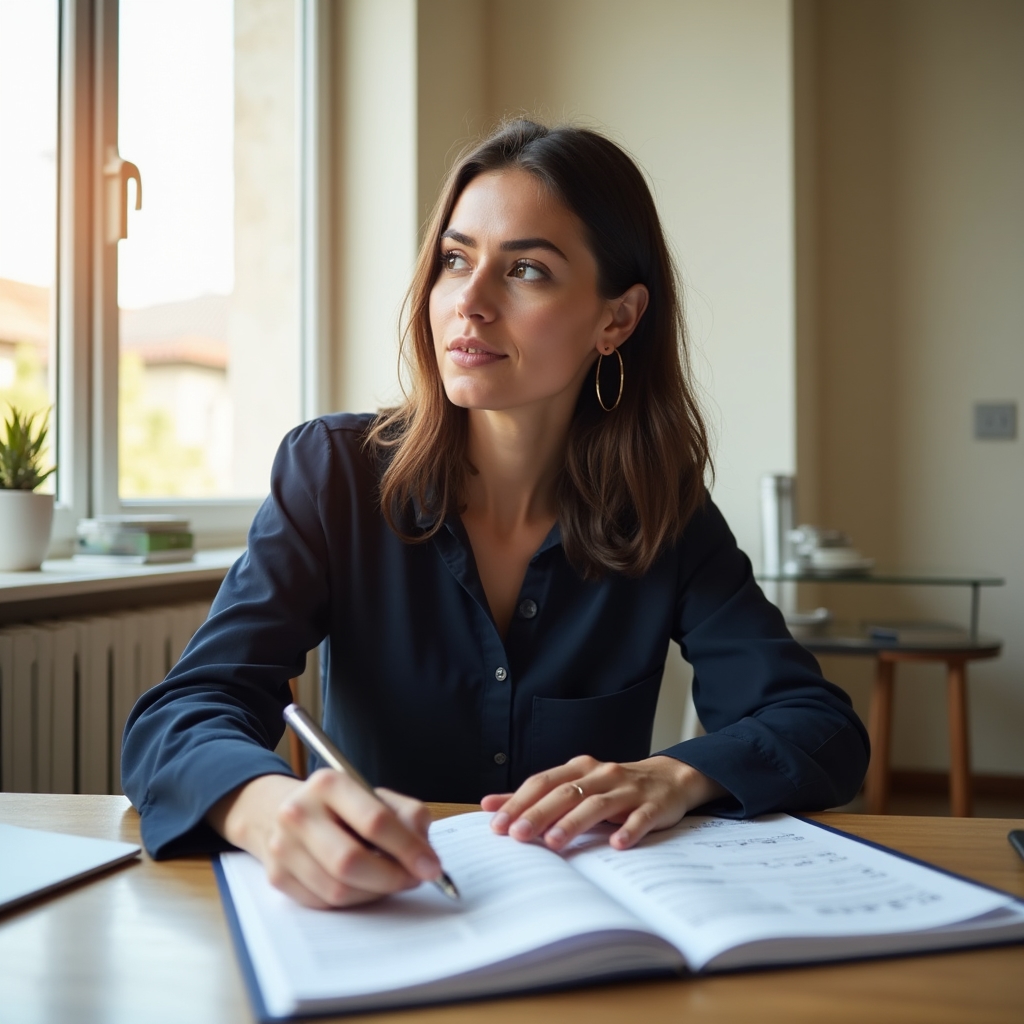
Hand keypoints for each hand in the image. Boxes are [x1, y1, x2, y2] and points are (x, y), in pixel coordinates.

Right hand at [207, 771, 442, 908]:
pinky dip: (352, 900)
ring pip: (338, 890)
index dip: (408, 848)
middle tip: (413, 880)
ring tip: (390, 881)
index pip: (374, 821)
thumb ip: (407, 815)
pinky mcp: (276, 877)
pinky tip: (363, 886)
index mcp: (328, 784)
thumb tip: (424, 852)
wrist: (281, 810)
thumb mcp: (374, 795)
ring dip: (374, 893)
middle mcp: (299, 813)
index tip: (432, 867)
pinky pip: (323, 903)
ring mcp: (282, 847)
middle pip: (351, 861)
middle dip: (391, 877)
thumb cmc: (340, 806)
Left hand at [481, 755, 726, 851]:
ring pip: (598, 804)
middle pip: (565, 792)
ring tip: (554, 842)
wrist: (669, 778)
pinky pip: (641, 817)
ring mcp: (628, 789)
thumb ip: (535, 796)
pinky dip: (628, 829)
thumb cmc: (613, 787)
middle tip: (517, 835)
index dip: (519, 801)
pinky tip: (617, 844)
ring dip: (574, 822)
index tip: (497, 824)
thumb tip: (489, 804)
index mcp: (579, 768)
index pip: (543, 782)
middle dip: (539, 813)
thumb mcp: (575, 785)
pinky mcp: (654, 805)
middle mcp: (601, 774)